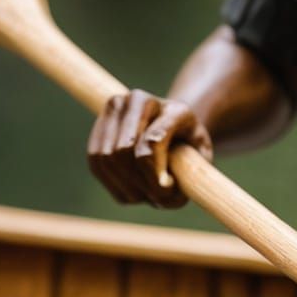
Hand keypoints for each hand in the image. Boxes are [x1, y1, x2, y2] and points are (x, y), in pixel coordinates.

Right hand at [86, 88, 213, 208]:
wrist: (170, 128)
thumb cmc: (188, 146)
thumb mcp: (200, 157)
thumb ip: (189, 173)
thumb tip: (162, 189)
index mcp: (173, 108)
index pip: (154, 141)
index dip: (156, 172)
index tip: (166, 190)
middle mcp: (139, 99)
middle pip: (124, 150)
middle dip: (139, 182)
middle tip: (158, 197)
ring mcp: (115, 110)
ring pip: (107, 158)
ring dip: (125, 186)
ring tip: (146, 195)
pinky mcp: (99, 127)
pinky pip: (96, 164)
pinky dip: (112, 184)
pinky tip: (131, 192)